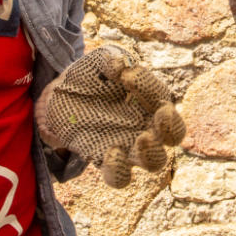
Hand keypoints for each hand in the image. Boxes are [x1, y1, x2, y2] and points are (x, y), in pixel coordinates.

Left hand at [35, 44, 186, 187]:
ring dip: (153, 154)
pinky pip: (121, 177)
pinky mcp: (106, 160)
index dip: (150, 89)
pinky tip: (111, 153)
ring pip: (154, 163)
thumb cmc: (91, 74)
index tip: (126, 76)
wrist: (60, 95)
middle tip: (161, 116)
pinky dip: (120, 171)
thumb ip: (112, 58)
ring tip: (141, 139)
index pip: (163, 98)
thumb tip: (120, 67)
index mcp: (151, 100)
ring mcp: (128, 146)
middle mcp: (146, 125)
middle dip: (172, 128)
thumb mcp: (100, 59)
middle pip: (175, 136)